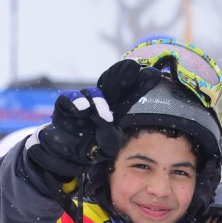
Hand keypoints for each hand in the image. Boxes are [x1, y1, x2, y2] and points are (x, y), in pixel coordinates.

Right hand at [28, 61, 161, 180]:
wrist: (70, 156)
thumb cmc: (93, 148)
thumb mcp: (108, 145)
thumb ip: (110, 134)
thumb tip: (106, 119)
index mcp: (115, 109)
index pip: (130, 95)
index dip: (141, 85)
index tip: (154, 74)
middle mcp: (101, 101)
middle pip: (114, 83)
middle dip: (124, 73)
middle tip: (134, 66)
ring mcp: (83, 101)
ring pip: (93, 92)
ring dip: (99, 102)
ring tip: (104, 118)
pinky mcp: (66, 104)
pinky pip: (71, 97)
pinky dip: (77, 102)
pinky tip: (83, 110)